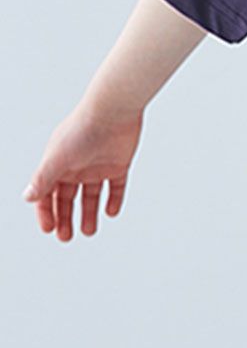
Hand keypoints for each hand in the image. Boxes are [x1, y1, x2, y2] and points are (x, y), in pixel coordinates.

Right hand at [22, 101, 143, 240]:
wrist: (115, 110)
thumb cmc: (82, 128)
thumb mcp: (57, 157)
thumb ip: (43, 179)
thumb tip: (27, 197)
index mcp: (58, 163)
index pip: (48, 193)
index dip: (46, 212)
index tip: (49, 229)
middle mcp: (77, 166)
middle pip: (68, 198)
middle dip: (65, 218)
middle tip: (66, 237)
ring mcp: (98, 166)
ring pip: (92, 195)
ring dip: (90, 214)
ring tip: (89, 231)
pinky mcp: (119, 164)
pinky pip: (116, 187)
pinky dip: (114, 201)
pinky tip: (111, 212)